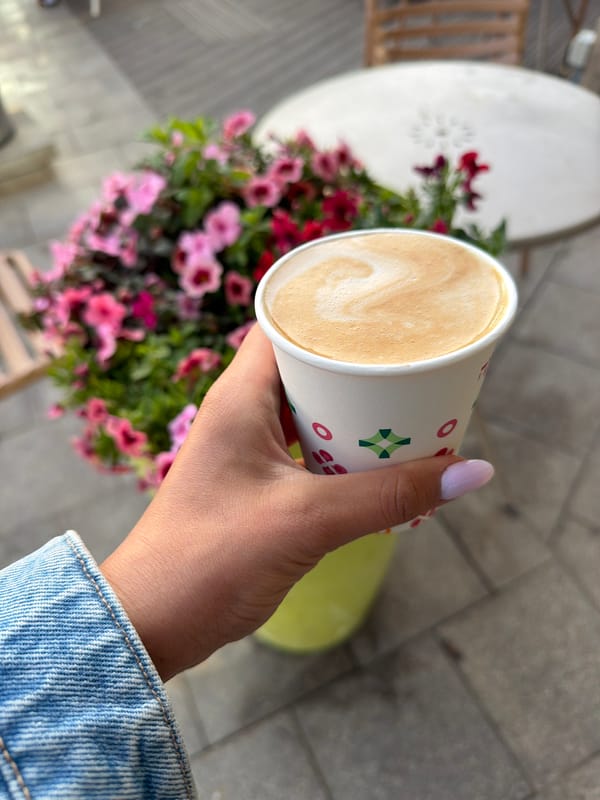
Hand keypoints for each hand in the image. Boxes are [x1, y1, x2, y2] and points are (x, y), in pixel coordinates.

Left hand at [101, 325, 492, 679]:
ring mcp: (247, 448)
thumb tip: (473, 472)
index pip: (287, 323)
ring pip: (310, 410)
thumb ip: (389, 496)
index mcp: (240, 396)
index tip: (388, 310)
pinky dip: (343, 449)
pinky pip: (307, 449)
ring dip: (355, 411)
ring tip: (411, 404)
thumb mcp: (309, 520)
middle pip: (307, 365)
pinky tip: (380, 460)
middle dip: (359, 364)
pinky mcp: (256, 482)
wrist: (154, 622)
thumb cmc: (213, 559)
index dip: (334, 310)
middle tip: (414, 359)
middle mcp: (240, 410)